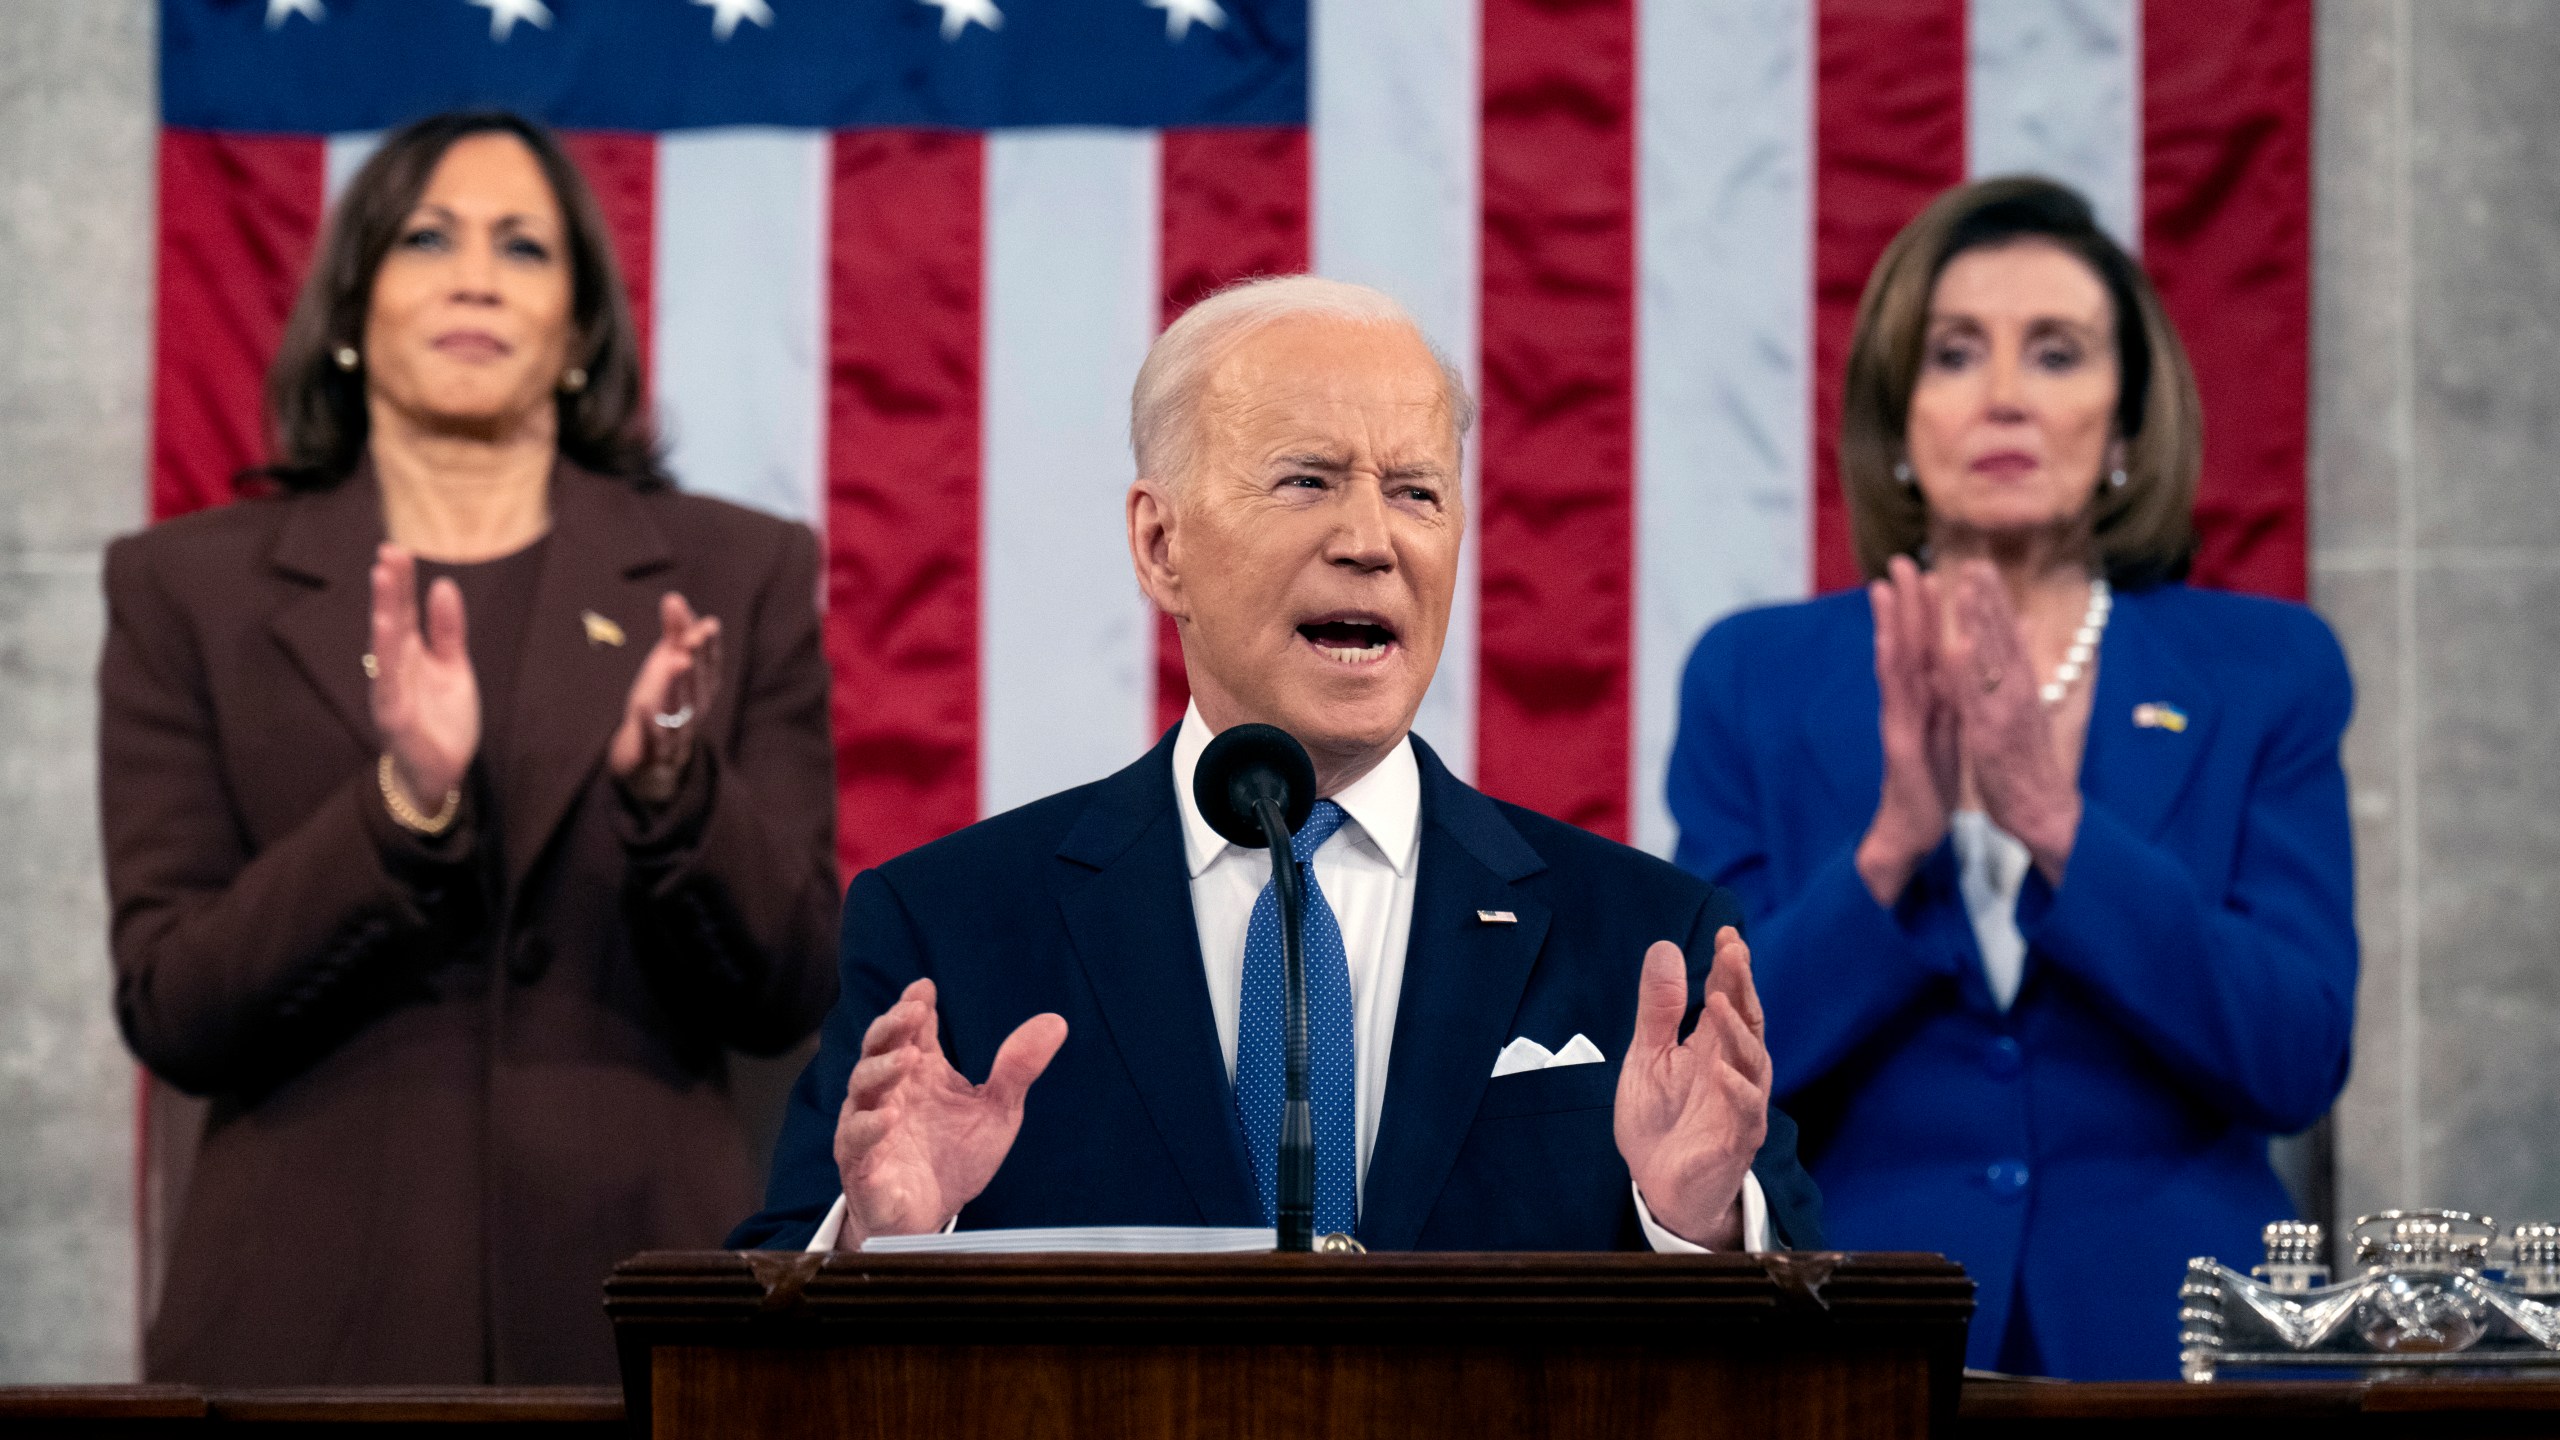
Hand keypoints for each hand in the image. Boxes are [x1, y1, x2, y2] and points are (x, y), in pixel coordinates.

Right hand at [368, 544, 478, 810]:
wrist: (440, 772)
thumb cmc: (442, 718)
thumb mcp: (454, 667)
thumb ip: (448, 630)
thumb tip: (443, 585)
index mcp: (410, 653)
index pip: (405, 610)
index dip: (402, 581)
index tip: (399, 548)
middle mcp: (395, 667)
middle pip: (392, 619)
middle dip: (391, 586)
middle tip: (389, 551)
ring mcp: (391, 690)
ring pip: (386, 646)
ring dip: (384, 611)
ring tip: (383, 579)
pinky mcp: (395, 715)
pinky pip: (389, 683)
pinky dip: (387, 658)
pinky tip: (385, 633)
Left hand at [608, 592, 721, 806]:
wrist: (654, 761)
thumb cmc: (664, 702)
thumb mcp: (668, 666)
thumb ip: (673, 634)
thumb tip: (674, 598)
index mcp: (702, 688)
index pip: (709, 663)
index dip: (709, 644)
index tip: (707, 624)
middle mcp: (695, 708)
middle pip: (696, 681)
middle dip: (697, 657)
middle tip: (694, 635)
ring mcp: (676, 730)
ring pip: (678, 706)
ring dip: (678, 684)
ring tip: (677, 662)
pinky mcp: (653, 749)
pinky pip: (652, 737)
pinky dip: (648, 723)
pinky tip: (642, 707)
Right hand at [832, 979, 1067, 1249]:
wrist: (934, 1216)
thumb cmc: (956, 1156)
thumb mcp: (997, 1110)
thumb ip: (1018, 1068)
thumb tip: (1057, 1022)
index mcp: (920, 1072)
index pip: (911, 1029)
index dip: (914, 1005)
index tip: (925, 988)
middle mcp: (889, 1091)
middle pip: (879, 1048)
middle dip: (892, 1027)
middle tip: (912, 1012)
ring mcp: (869, 1125)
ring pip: (862, 1088)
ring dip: (881, 1070)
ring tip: (908, 1060)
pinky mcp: (862, 1165)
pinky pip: (855, 1141)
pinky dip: (868, 1127)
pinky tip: (887, 1116)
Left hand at [1613, 929, 1770, 1248]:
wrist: (1658, 1185)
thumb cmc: (1659, 1118)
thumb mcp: (1648, 1055)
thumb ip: (1658, 1008)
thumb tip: (1666, 948)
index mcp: (1712, 1046)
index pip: (1728, 998)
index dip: (1729, 967)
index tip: (1726, 933)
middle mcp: (1733, 1069)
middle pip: (1746, 1021)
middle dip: (1742, 987)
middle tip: (1734, 951)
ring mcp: (1739, 1104)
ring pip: (1752, 1063)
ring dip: (1738, 1032)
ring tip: (1718, 1001)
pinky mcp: (1736, 1140)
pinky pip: (1745, 1113)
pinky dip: (1737, 1091)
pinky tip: (1722, 1071)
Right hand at [1856, 555, 1961, 903]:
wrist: (1915, 829)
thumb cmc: (1931, 782)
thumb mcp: (1950, 732)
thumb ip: (1954, 698)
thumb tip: (1962, 666)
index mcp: (1926, 700)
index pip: (1925, 647)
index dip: (1926, 610)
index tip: (1927, 572)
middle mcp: (1908, 703)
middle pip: (1906, 644)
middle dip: (1903, 602)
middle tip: (1899, 561)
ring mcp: (1900, 720)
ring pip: (1894, 662)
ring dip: (1889, 624)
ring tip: (1883, 589)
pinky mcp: (1899, 741)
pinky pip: (1898, 699)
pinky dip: (1897, 667)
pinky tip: (1895, 641)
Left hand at [1940, 560, 2081, 880]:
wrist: (2041, 809)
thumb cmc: (2027, 759)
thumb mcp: (2025, 706)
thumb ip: (2022, 665)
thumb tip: (2026, 622)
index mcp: (2019, 685)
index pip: (2006, 635)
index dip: (1994, 600)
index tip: (1980, 566)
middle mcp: (2016, 691)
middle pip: (2001, 637)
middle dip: (1987, 598)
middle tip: (1974, 560)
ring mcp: (2005, 711)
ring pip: (1992, 658)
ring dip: (1980, 621)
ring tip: (1966, 586)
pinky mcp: (1992, 735)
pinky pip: (1979, 699)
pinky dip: (1970, 672)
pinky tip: (1960, 646)